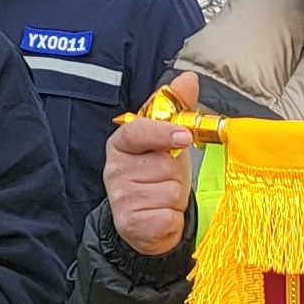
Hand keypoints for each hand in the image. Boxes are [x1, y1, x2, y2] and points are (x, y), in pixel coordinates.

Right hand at [106, 68, 198, 258]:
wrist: (150, 222)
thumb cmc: (158, 178)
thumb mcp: (169, 141)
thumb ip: (176, 109)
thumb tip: (188, 79)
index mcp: (121, 144)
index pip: (136, 132)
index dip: (161, 133)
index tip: (183, 137)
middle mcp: (115, 170)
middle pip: (163, 165)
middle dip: (174, 174)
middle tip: (165, 180)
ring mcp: (120, 199)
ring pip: (170, 192)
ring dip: (175, 198)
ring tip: (163, 199)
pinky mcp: (131, 224)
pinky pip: (169, 216)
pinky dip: (173, 218)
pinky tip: (162, 216)